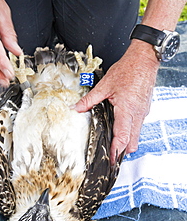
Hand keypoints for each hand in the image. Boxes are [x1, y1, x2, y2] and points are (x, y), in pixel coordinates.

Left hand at [74, 41, 159, 163]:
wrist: (144, 60)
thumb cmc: (128, 70)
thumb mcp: (104, 85)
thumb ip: (89, 100)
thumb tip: (76, 108)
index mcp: (127, 110)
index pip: (123, 137)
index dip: (117, 151)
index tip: (111, 161)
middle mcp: (137, 115)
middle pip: (132, 142)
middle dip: (122, 151)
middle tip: (111, 157)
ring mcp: (142, 113)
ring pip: (136, 136)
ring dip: (126, 141)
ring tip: (113, 144)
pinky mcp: (144, 110)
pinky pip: (138, 126)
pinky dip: (130, 131)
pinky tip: (120, 127)